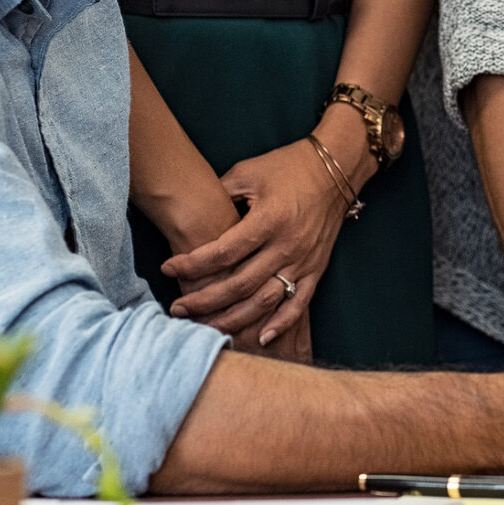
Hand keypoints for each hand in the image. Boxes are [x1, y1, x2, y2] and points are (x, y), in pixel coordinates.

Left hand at [164, 140, 347, 346]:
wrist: (336, 168)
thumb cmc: (288, 166)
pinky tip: (260, 338)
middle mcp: (287, 245)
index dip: (192, 263)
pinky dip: (281, 323)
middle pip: (240, 284)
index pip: (224, 252)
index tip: (167, 269)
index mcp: (269, 219)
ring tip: (205, 329)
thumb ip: (220, 195)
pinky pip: (299, 304)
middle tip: (176, 308)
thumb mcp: (248, 172)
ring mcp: (304, 261)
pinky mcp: (316, 269)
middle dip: (204, 300)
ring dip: (233, 319)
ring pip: (264, 301)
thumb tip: (190, 216)